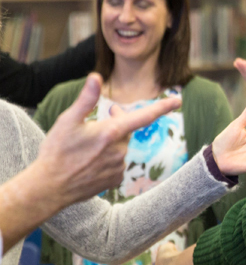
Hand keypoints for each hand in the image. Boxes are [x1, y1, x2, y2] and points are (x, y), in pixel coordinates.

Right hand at [37, 73, 181, 204]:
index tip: (178, 100)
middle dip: (117, 123)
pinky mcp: (115, 181)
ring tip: (86, 147)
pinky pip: (116, 164)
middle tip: (102, 117)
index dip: (162, 107)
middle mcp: (120, 151)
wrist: (49, 187)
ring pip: (120, 148)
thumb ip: (86, 99)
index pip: (143, 116)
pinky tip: (89, 162)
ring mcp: (119, 167)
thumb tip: (96, 77)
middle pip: (126, 130)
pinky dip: (107, 159)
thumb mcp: (67, 121)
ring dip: (109, 143)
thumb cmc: (56, 151)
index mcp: (111, 133)